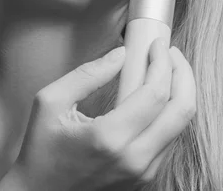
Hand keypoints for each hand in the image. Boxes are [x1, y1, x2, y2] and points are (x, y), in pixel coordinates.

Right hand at [0, 39, 195, 190]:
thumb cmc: (40, 153)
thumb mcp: (50, 104)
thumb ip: (87, 75)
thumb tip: (121, 54)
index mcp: (110, 138)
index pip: (156, 93)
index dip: (162, 62)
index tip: (157, 45)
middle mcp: (134, 159)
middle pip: (182, 108)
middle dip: (183, 74)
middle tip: (170, 53)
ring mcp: (144, 172)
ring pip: (182, 124)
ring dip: (181, 91)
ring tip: (167, 70)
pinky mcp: (146, 179)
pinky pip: (171, 139)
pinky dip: (172, 112)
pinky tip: (160, 95)